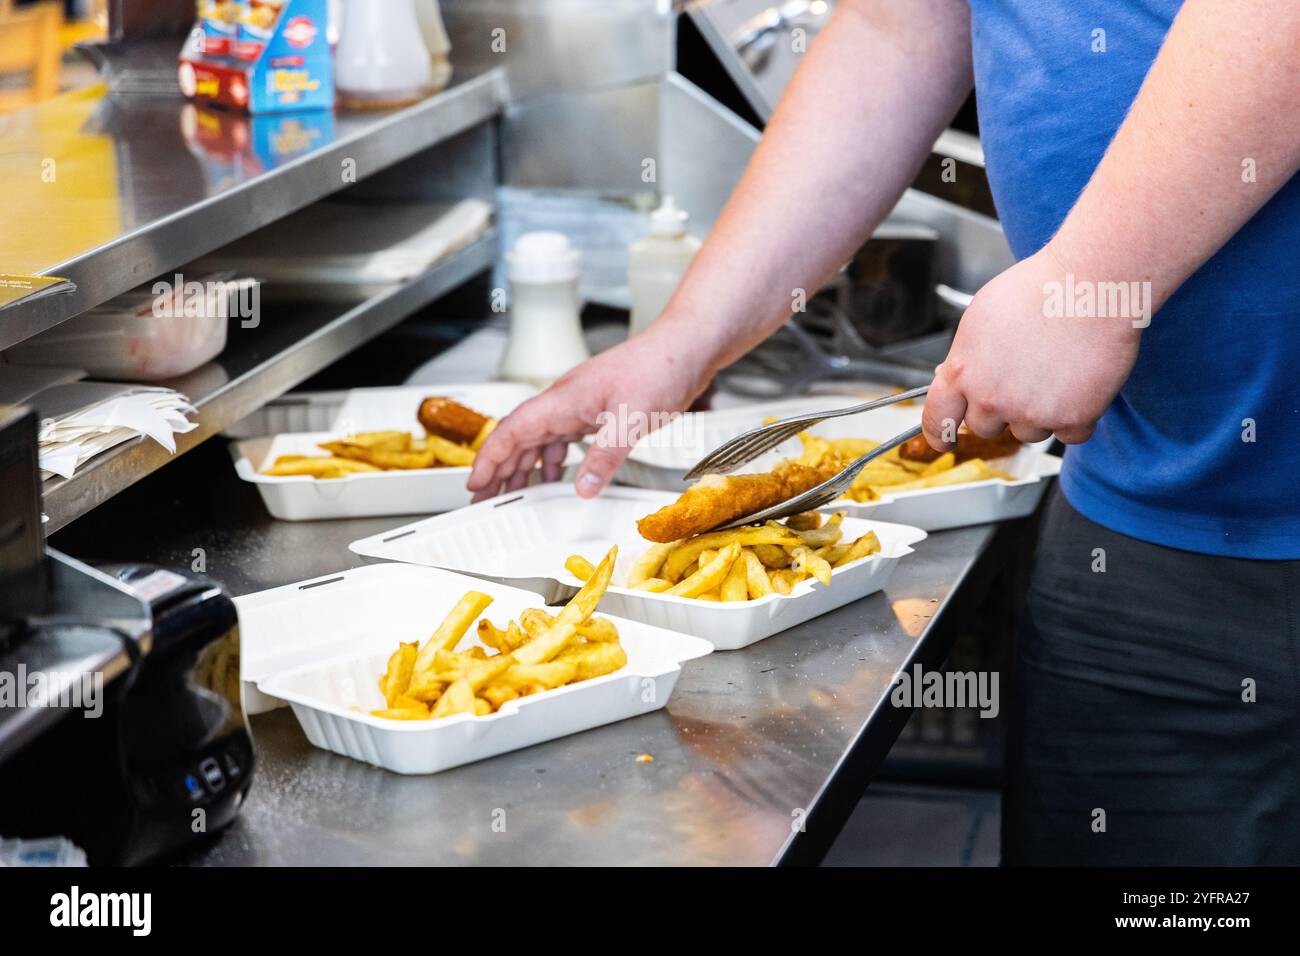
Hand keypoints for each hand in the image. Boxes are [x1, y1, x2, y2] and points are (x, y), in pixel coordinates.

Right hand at [466, 328, 710, 501]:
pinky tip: (556, 475)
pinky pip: (563, 437)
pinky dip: (553, 459)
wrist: (685, 347)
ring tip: (513, 494)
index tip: (474, 484)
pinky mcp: (596, 409)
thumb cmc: (660, 367)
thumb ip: (605, 455)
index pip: (511, 431)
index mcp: (563, 400)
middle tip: (484, 500)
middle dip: (498, 470)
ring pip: (539, 439)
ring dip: (524, 467)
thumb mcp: (632, 419)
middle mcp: (564, 401)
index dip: (489, 460)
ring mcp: (579, 404)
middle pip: (518, 438)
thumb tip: (582, 488)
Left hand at [922, 245, 1142, 448]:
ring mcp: (1032, 413)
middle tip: (1022, 376)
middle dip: (999, 410)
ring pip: (1027, 432)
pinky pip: (1068, 435)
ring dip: (1039, 413)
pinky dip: (1076, 415)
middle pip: (984, 427)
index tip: (943, 439)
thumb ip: (964, 359)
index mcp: (963, 373)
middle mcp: (992, 399)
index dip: (939, 434)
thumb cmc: (1038, 290)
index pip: (937, 420)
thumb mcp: (979, 319)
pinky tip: (1079, 383)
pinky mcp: (1072, 418)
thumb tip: (952, 378)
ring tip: (1054, 370)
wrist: (1091, 286)